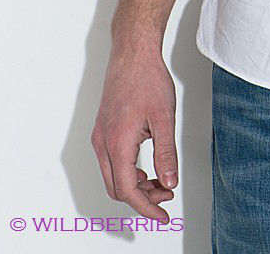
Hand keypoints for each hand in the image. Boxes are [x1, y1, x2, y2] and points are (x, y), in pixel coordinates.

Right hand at [91, 37, 178, 222]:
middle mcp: (103, 142)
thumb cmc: (147, 79)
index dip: (146, 208)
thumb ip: (166, 153)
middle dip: (142, 198)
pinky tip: (146, 167)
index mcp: (117, 143)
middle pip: (117, 188)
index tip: (162, 216)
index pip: (127, 190)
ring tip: (160, 181)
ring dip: (135, 185)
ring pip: (113, 176)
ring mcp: (100, 136)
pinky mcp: (103, 129)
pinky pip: (111, 161)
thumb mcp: (164, 118)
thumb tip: (169, 182)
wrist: (132, 52)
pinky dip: (128, 171)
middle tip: (166, 195)